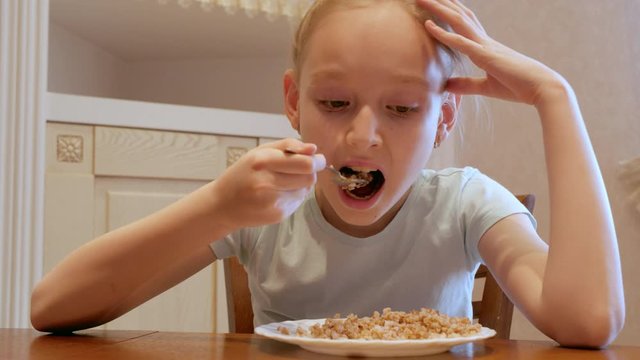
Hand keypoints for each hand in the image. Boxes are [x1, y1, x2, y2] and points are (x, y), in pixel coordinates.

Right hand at [212, 138, 325, 229]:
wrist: (222, 205)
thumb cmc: (243, 174)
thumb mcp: (259, 152)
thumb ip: (288, 146)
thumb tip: (313, 149)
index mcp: (262, 162)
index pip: (304, 163)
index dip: (316, 161)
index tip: (318, 159)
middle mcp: (267, 183)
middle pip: (309, 177)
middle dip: (311, 172)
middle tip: (303, 169)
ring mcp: (273, 202)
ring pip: (305, 190)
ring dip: (301, 184)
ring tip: (283, 182)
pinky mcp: (277, 215)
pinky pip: (297, 202)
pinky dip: (293, 196)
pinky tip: (277, 195)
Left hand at [418, 0, 567, 106]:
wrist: (543, 88)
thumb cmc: (518, 87)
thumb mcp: (486, 87)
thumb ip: (466, 85)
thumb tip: (446, 86)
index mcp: (484, 46)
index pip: (463, 23)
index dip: (449, 11)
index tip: (435, 2)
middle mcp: (484, 41)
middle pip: (458, 16)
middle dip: (440, 4)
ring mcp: (485, 46)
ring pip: (457, 21)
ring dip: (438, 9)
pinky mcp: (486, 56)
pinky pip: (461, 42)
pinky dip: (444, 34)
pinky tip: (428, 26)